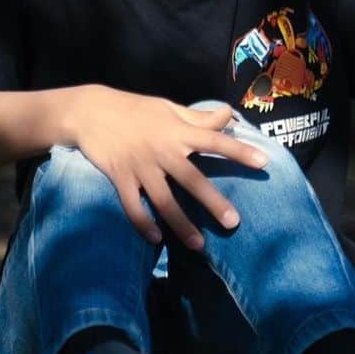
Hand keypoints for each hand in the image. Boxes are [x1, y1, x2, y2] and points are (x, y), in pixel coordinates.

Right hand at [67, 86, 267, 249]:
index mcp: (177, 132)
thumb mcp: (169, 108)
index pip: (215, 141)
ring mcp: (140, 167)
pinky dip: (143, 223)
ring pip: (164, 201)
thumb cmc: (136, 109)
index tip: (264, 162)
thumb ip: (199, 118)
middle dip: (214, 203)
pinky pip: (132, 206)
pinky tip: (156, 238)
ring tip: (199, 245)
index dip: (240, 151)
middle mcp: (162, 151)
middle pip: (193, 180)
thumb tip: (229, 116)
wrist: (91, 111)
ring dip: (181, 225)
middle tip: (234, 222)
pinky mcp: (120, 178)